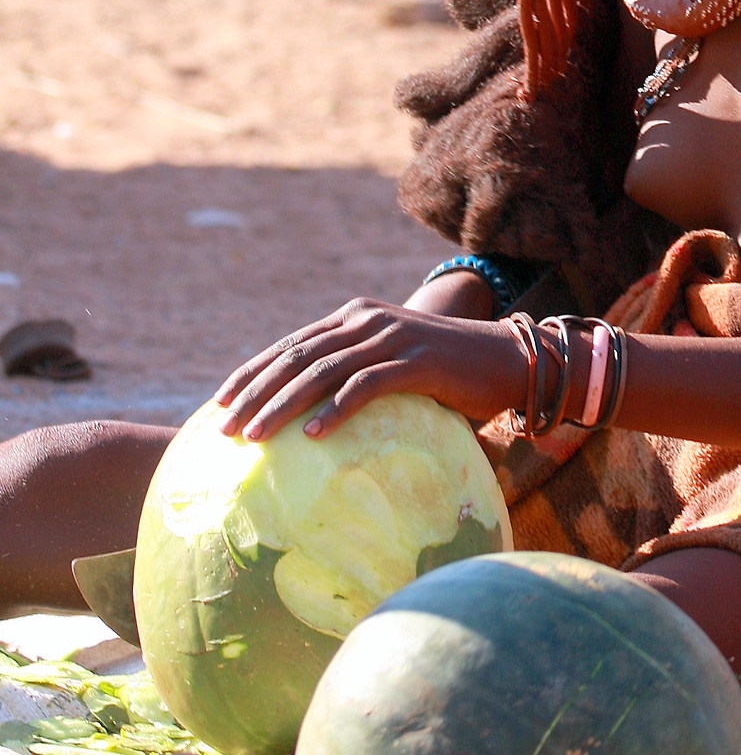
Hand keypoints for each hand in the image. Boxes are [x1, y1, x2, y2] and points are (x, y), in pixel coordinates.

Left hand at [213, 301, 525, 444]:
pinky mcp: (418, 361)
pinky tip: (314, 436)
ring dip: (283, 406)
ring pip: (323, 371)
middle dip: (255, 394)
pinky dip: (337, 410)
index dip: (251, 372)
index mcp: (354, 316)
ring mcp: (392, 337)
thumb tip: (310, 418)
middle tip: (223, 429)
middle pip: (297, 357)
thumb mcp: (391, 364)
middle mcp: (366, 320)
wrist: (508, 359)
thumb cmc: (448, 373)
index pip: (290, 344)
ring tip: (255, 437)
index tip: (219, 403)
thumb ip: (355, 375)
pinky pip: (367, 386)